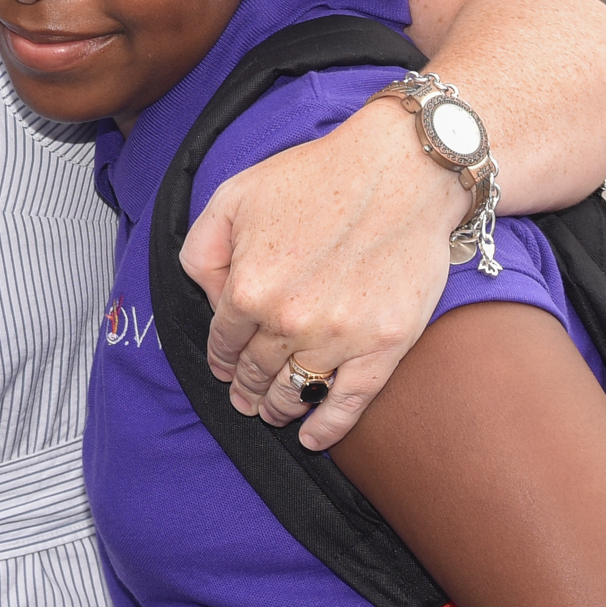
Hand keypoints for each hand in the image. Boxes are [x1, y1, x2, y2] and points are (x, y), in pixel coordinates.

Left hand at [178, 95, 462, 451]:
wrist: (401, 169)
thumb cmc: (317, 176)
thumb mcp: (232, 197)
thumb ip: (204, 252)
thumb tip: (208, 299)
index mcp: (247, 288)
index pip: (223, 342)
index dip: (221, 358)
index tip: (224, 365)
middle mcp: (289, 321)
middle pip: (256, 372)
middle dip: (245, 388)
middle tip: (244, 397)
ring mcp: (339, 337)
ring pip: (296, 391)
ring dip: (278, 408)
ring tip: (272, 412)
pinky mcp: (385, 344)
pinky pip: (350, 402)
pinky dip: (328, 427)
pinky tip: (314, 437)